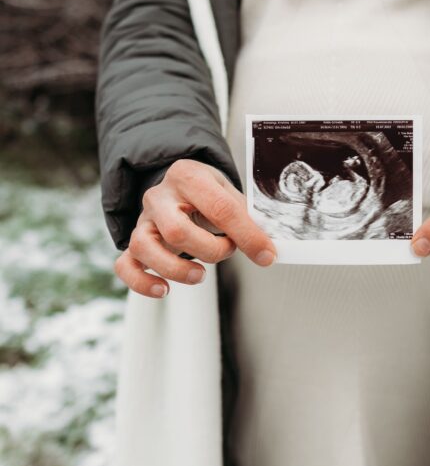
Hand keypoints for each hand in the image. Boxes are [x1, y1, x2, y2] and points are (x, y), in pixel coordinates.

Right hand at [114, 159, 277, 298]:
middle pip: (177, 231)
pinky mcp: (135, 241)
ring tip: (199, 275)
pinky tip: (164, 289)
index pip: (220, 209)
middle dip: (210, 250)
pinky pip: (125, 265)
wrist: (180, 184)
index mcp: (188, 176)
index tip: (266, 255)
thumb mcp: (229, 192)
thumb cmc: (207, 192)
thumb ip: (246, 217)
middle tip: (228, 250)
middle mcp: (160, 196)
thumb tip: (268, 248)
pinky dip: (142, 282)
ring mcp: (144, 220)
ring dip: (176, 269)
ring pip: (144, 247)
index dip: (247, 236)